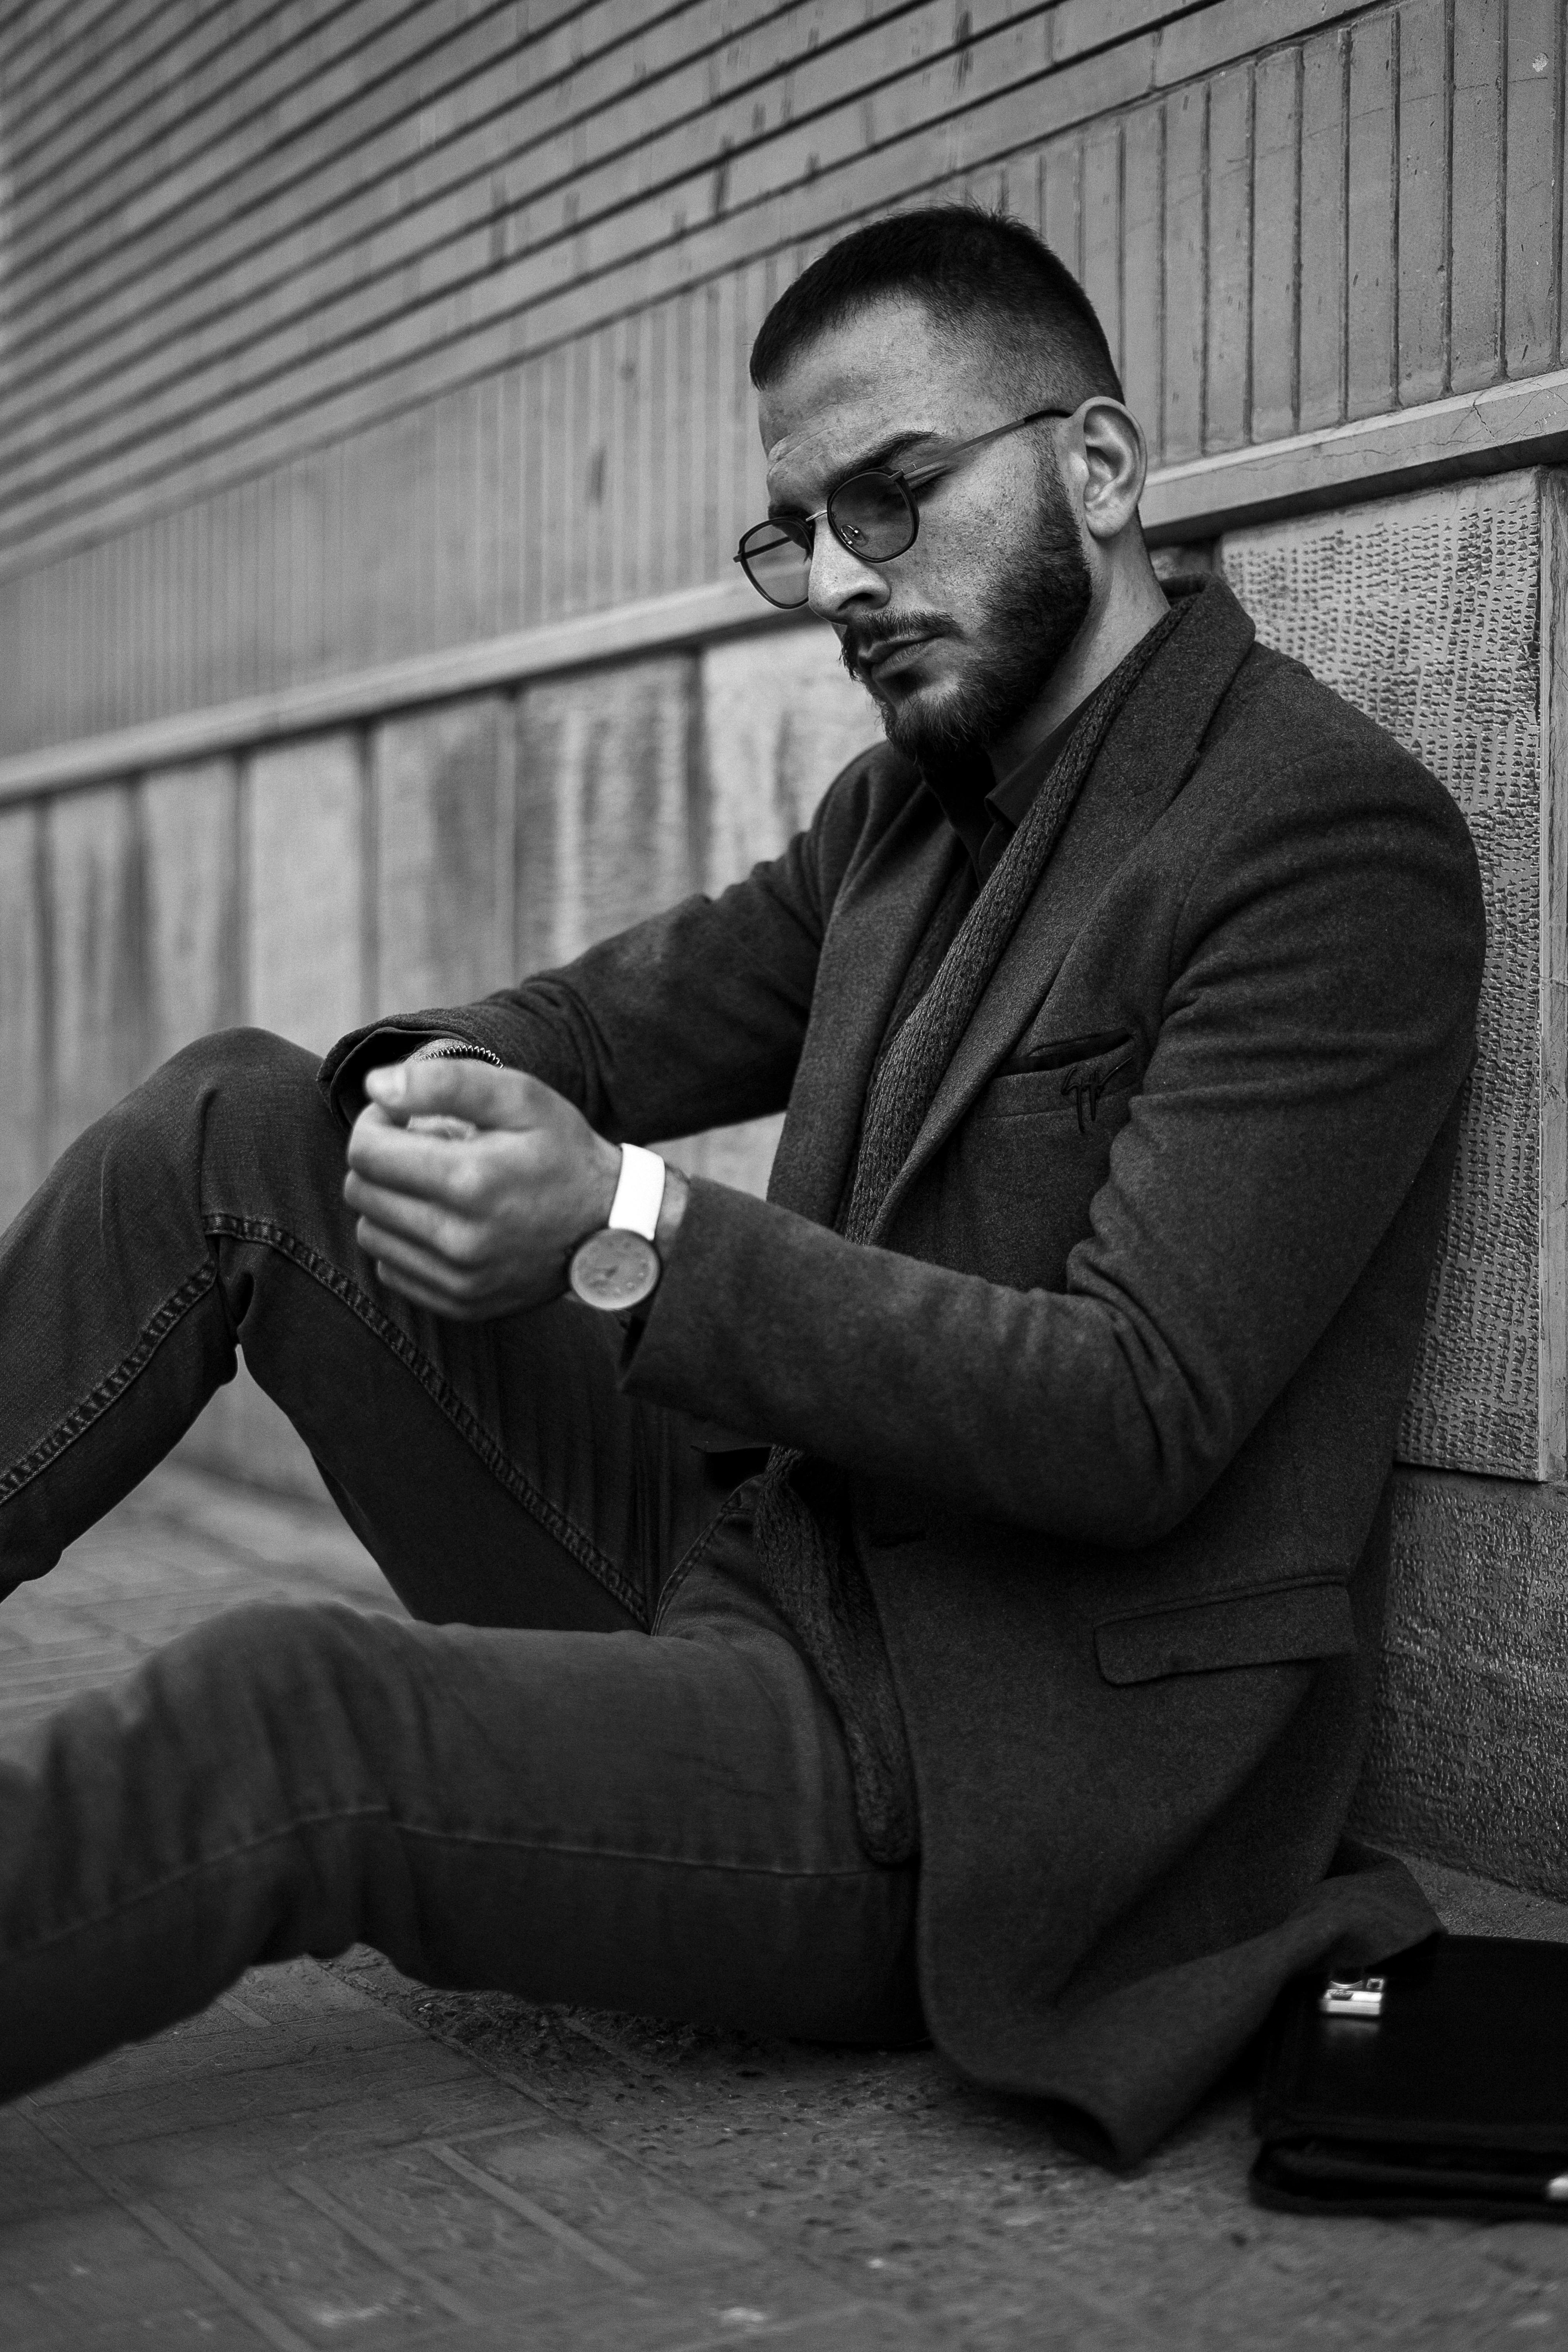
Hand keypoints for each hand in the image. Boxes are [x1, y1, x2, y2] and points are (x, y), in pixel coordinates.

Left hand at [344, 1060, 621, 1318]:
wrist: (612, 1227)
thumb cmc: (563, 1153)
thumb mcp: (521, 1097)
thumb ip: (446, 1082)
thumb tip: (375, 1087)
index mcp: (471, 1180)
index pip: (366, 1151)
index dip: (375, 1122)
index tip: (403, 1116)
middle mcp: (460, 1239)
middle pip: (361, 1191)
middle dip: (379, 1159)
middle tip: (418, 1146)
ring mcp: (459, 1280)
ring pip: (370, 1233)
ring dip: (387, 1201)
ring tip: (431, 1184)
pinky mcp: (459, 1304)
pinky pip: (390, 1271)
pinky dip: (402, 1242)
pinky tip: (438, 1221)